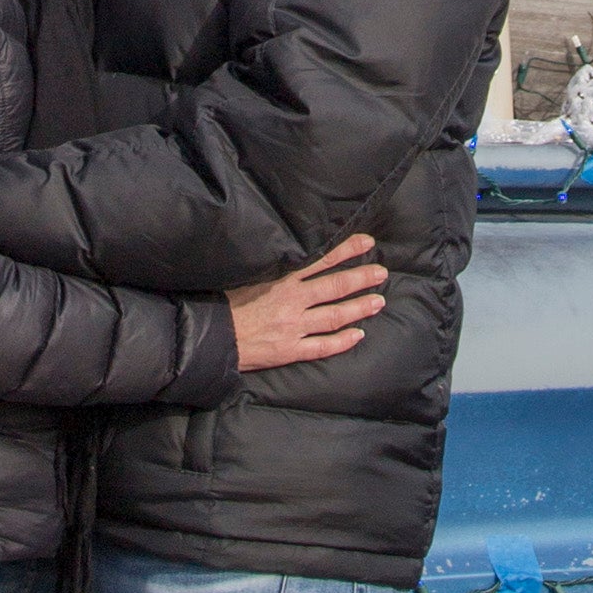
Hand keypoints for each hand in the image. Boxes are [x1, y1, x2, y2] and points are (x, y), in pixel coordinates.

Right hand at [226, 234, 385, 372]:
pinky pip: (323, 346)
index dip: (347, 250)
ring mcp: (294, 327)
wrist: (211, 335)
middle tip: (381, 272)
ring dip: (359, 308)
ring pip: (335, 316)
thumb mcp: (249, 274)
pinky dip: (343, 341)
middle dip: (361, 278)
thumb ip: (274, 267)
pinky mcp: (291, 350)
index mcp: (282, 279)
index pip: (322, 259)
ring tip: (378, 301)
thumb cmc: (225, 302)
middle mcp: (293, 301)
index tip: (366, 242)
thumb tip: (293, 250)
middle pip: (335, 287)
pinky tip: (358, 336)